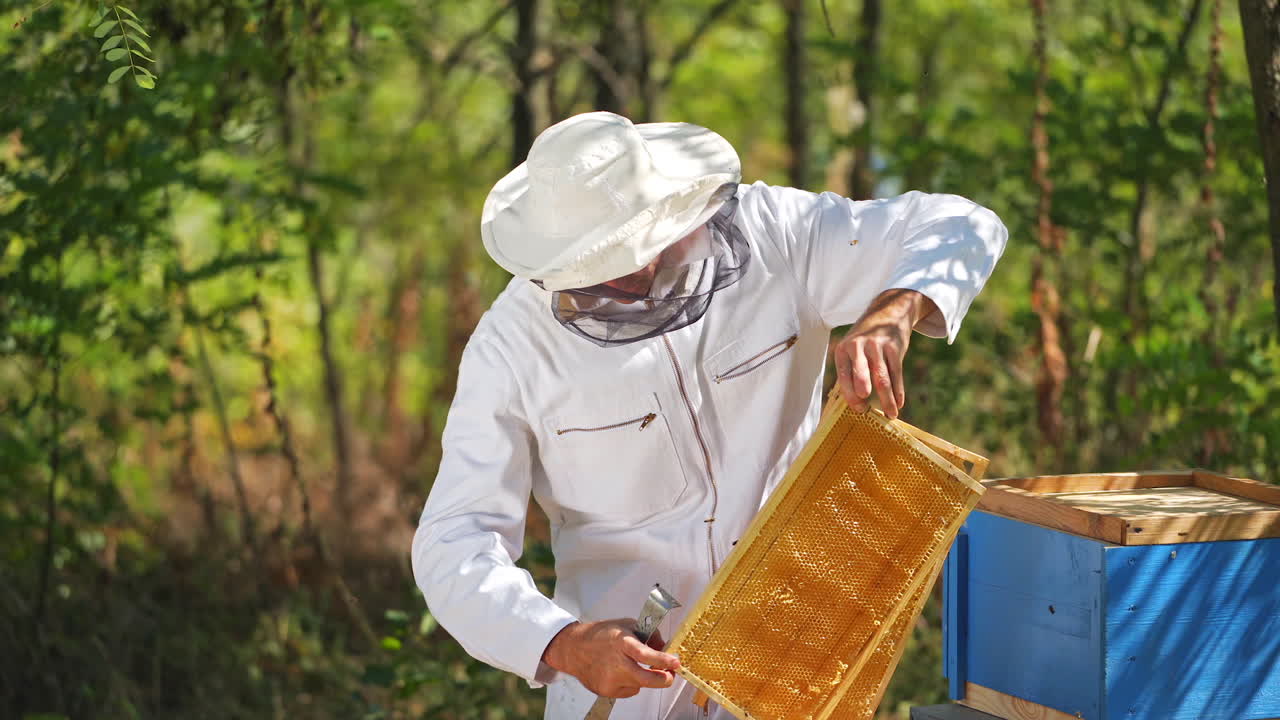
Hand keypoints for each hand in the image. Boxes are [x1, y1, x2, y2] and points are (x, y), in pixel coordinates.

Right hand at [542, 619, 679, 697]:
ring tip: (631, 665)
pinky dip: (631, 683)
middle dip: (664, 679)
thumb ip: (647, 634)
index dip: (662, 660)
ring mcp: (610, 679)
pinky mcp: (606, 691)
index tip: (675, 662)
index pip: (644, 654)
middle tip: (670, 675)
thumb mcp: (625, 625)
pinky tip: (620, 672)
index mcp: (620, 643)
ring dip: (643, 678)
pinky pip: (629, 691)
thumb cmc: (600, 635)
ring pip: (639, 685)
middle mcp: (615, 663)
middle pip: (646, 679)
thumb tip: (664, 647)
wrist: (573, 649)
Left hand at [832, 289, 935, 419]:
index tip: (857, 409)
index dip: (849, 394)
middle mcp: (858, 346)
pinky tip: (899, 403)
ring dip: (887, 399)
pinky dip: (899, 390)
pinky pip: (897, 372)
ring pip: (882, 377)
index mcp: (843, 349)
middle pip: (860, 372)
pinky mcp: (895, 347)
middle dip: (861, 390)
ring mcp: (877, 345)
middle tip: (864, 410)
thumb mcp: (851, 348)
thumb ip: (851, 371)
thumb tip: (854, 403)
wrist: (887, 312)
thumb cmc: (865, 339)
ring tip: (891, 415)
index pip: (843, 375)